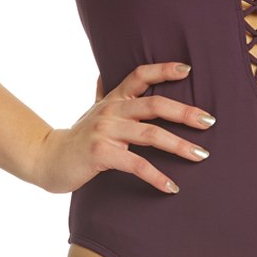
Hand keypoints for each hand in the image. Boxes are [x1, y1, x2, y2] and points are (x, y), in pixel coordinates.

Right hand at [30, 61, 214, 194]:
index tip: (188, 69)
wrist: (47, 158)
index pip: (140, 75)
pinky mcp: (101, 154)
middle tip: (210, 122)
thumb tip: (103, 73)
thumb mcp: (92, 110)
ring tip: (201, 156)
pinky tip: (172, 187)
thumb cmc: (77, 136)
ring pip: (150, 134)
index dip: (164, 69)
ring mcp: (105, 131)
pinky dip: (156, 176)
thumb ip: (103, 93)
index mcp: (114, 98)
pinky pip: (136, 164)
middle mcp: (111, 110)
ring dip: (179, 146)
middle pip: (154, 105)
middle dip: (185, 113)